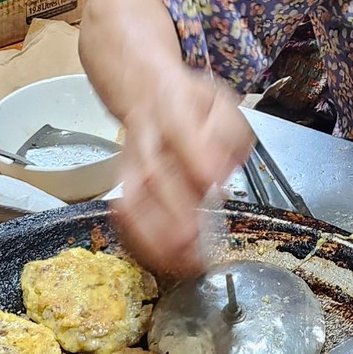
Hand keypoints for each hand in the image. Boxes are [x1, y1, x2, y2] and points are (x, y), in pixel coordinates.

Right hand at [112, 69, 253, 278]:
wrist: (145, 92)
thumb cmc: (191, 105)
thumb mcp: (221, 104)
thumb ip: (229, 134)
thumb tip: (222, 172)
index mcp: (174, 112)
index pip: (181, 132)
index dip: (195, 157)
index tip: (212, 181)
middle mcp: (147, 140)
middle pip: (153, 174)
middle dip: (173, 211)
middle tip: (193, 240)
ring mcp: (130, 163)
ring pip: (132, 199)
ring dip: (153, 235)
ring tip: (180, 261)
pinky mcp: (123, 182)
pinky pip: (124, 214)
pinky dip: (139, 240)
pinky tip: (161, 259)